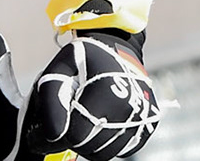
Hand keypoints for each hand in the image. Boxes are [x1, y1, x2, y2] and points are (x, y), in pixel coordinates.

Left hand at [20, 29, 164, 159]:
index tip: (58, 116)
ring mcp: (142, 119)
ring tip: (83, 120)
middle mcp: (130, 109)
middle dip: (74, 138)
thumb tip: (54, 136)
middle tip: (69, 117)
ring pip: (105, 153)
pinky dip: (106, 143)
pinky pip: (121, 150)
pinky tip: (100, 122)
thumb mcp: (59, 70)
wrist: (115, 50)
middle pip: (91, 148)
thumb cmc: (82, 60)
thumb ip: (51, 101)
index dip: (61, 131)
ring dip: (89, 143)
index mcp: (108, 93)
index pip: (77, 136)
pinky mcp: (148, 126)